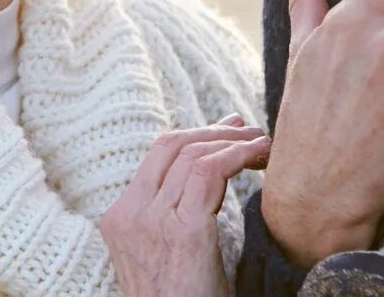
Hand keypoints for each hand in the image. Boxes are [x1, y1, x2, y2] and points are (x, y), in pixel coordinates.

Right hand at [100, 116, 269, 296]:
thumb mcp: (166, 253)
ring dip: (235, 142)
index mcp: (120, 219)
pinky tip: (259, 157)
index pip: (157, 156)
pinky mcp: (184, 231)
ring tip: (262, 145)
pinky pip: (211, 171)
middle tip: (247, 130)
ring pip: (194, 153)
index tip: (226, 130)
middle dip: (214, 130)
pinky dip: (239, 155)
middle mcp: (131, 215)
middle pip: (173, 145)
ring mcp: (153, 221)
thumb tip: (207, 169)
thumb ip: (174, 213)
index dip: (195, 134)